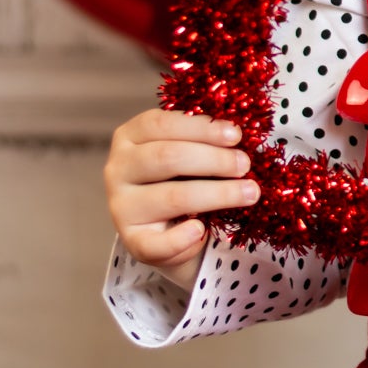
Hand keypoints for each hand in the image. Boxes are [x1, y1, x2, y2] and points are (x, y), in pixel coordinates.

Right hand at [104, 107, 258, 272]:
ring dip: (218, 194)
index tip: (235, 135)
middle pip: (167, 157)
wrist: (167, 227)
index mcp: (128, 137)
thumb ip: (201, 140)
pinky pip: (157, 243)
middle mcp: (118, 169)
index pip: (160, 124)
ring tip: (249, 193)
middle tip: (244, 165)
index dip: (201, 128)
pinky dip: (182, 237)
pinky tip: (200, 230)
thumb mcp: (185, 151)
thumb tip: (234, 134)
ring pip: (172, 196)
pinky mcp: (132, 241)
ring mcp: (121, 207)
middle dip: (214, 160)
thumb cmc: (180, 178)